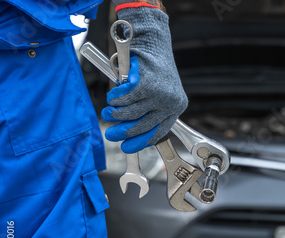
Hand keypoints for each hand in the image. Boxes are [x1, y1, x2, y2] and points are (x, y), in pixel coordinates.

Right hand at [102, 6, 186, 153]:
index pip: (157, 133)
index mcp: (176, 108)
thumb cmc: (154, 69)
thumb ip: (150, 110)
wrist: (153, 42)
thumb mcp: (159, 93)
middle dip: (120, 132)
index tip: (125, 147)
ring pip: (129, 113)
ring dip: (114, 113)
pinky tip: (113, 96)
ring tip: (108, 110)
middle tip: (109, 133)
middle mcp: (170, 103)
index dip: (138, 142)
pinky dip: (115, 98)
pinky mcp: (145, 84)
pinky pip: (123, 99)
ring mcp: (158, 94)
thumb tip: (130, 133)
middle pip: (140, 126)